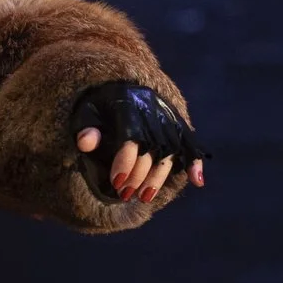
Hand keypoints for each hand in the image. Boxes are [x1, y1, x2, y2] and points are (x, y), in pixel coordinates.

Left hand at [71, 82, 204, 202]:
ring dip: (159, 178)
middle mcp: (153, 112)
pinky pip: (190, 145)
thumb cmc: (101, 104)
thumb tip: (85, 143)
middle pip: (151, 150)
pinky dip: (195, 163)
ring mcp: (169, 119)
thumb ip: (86, 127)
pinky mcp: (179, 126)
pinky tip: (197, 182)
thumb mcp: (87, 112)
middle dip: (139, 176)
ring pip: (170, 153)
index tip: (116, 182)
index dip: (125, 162)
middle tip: (125, 194)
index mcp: (129, 105)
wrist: (124, 85)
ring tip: (145, 197)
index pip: (131, 138)